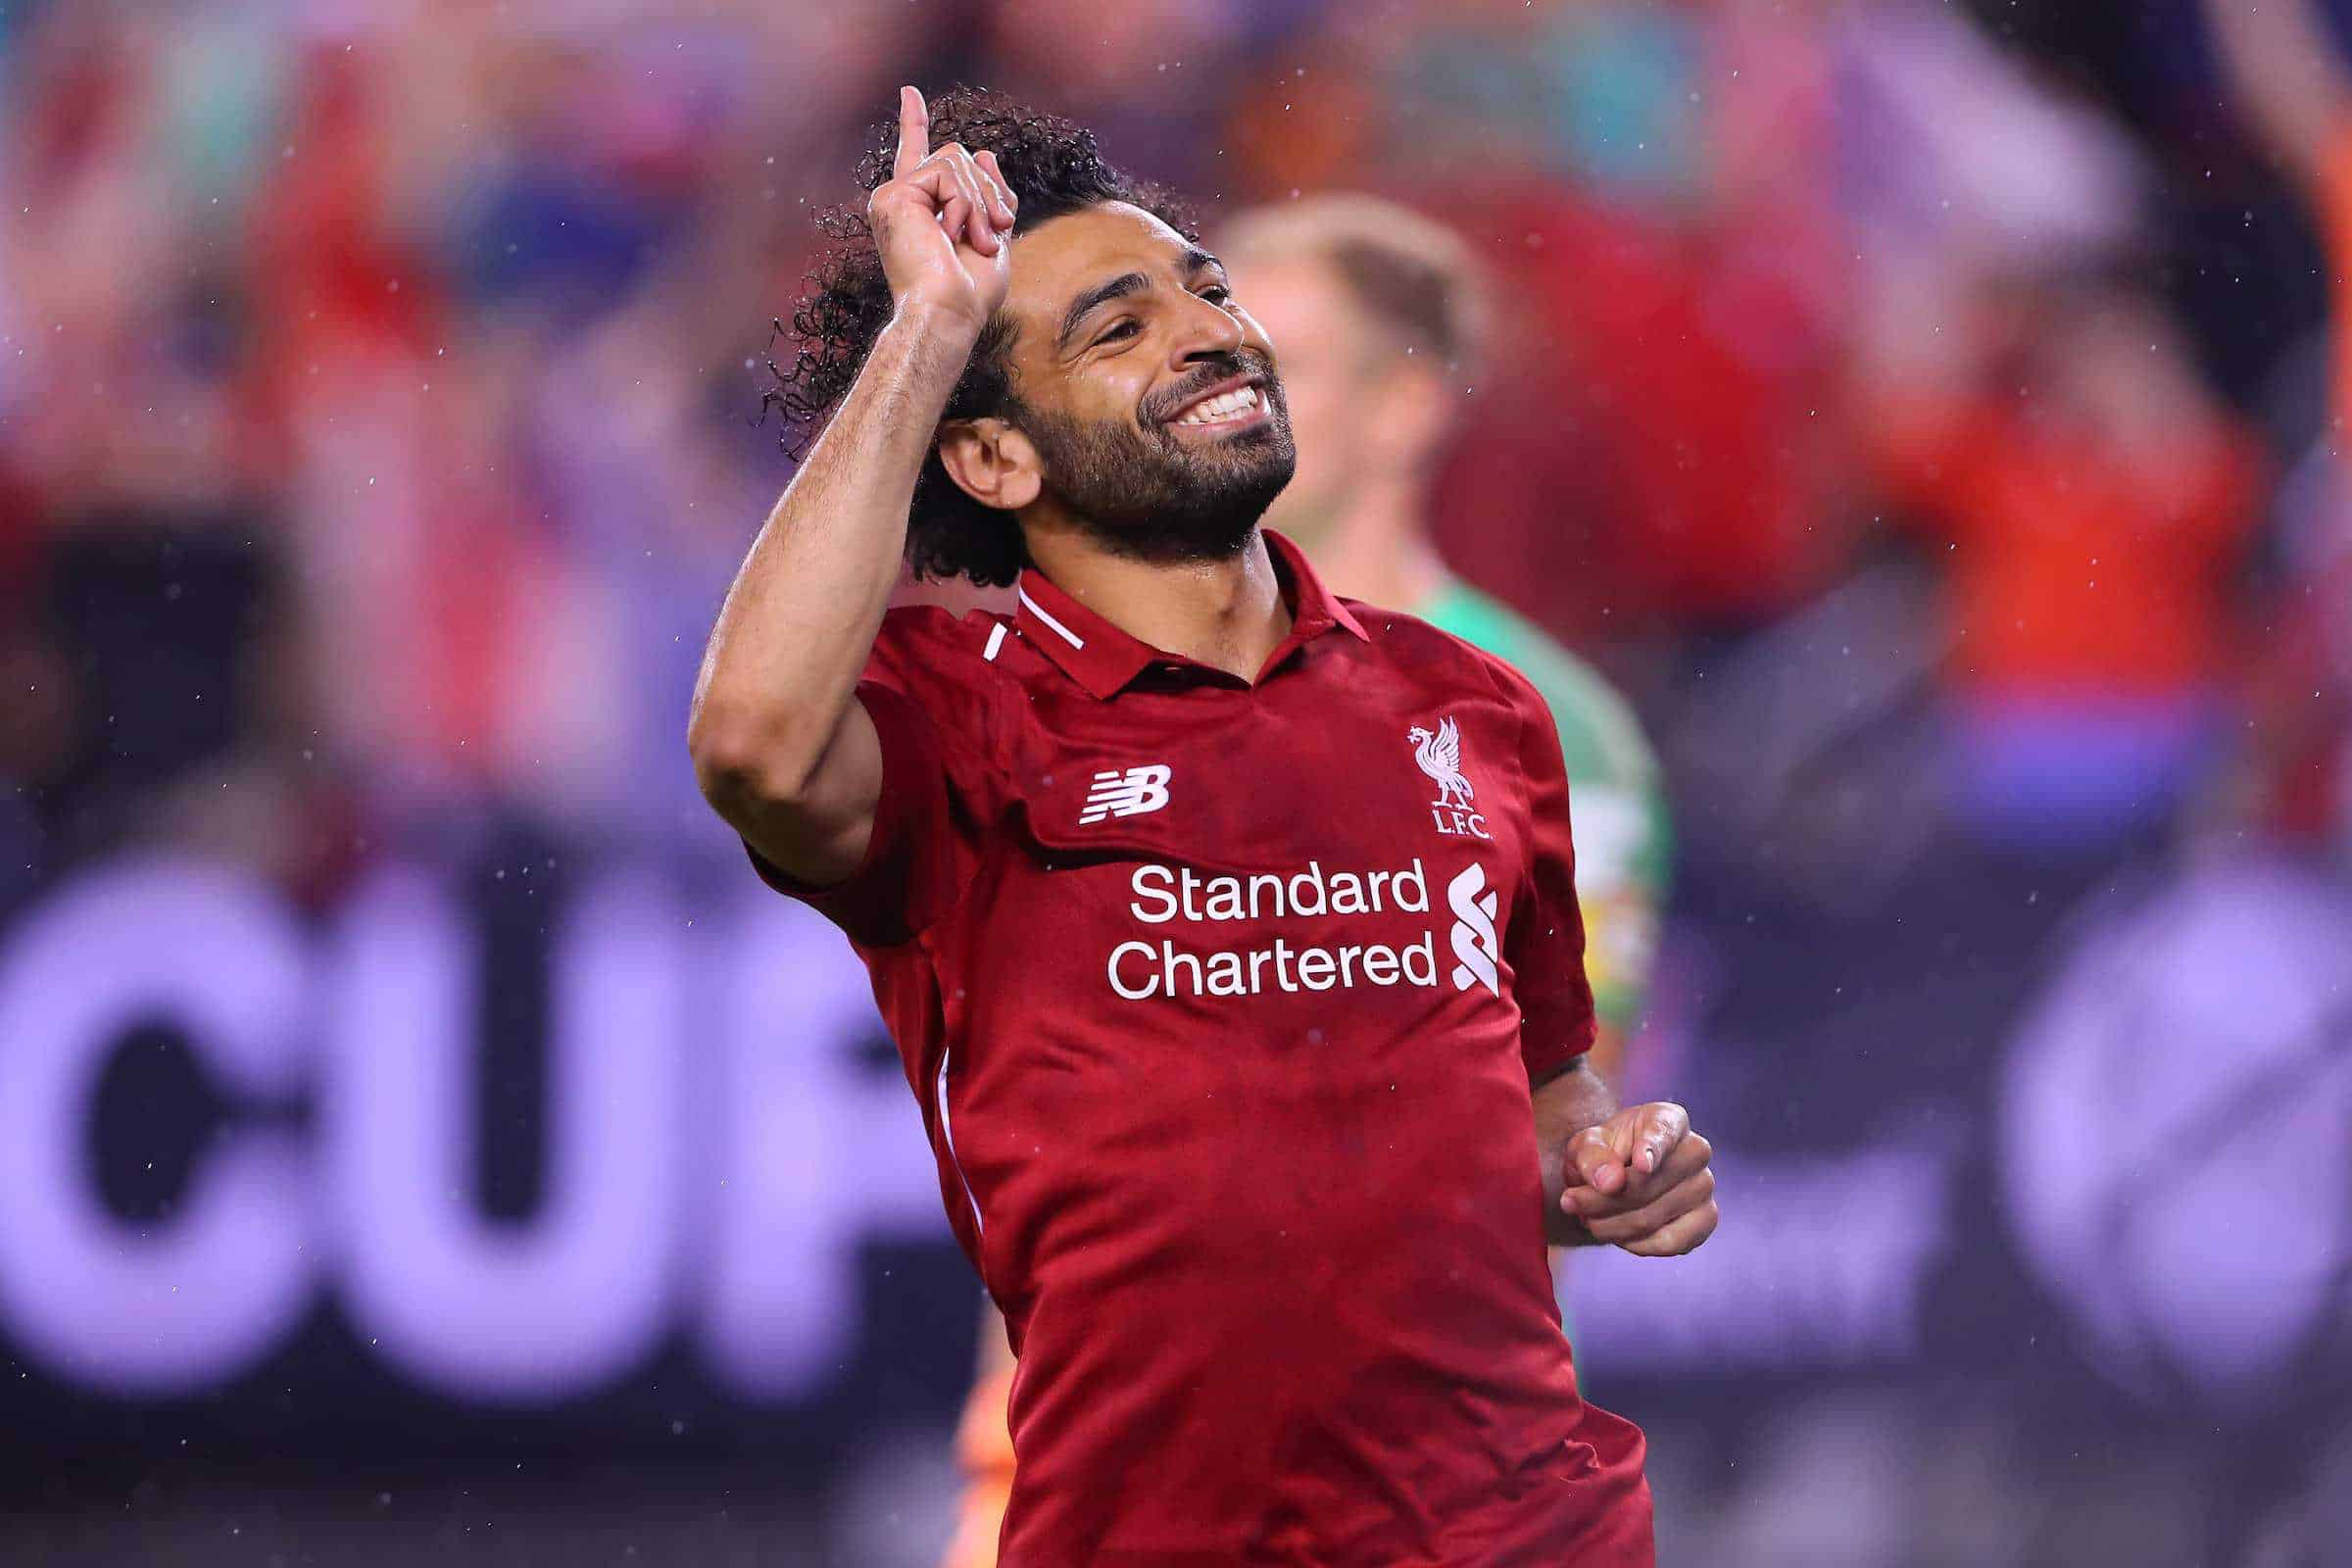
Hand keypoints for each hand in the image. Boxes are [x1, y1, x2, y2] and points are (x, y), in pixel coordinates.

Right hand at [868, 86, 1017, 332]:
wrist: (947, 314)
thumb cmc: (969, 292)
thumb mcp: (992, 235)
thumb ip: (988, 196)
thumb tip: (985, 152)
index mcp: (919, 210)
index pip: (917, 157)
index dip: (913, 123)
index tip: (909, 92)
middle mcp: (900, 200)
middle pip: (958, 157)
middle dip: (987, 192)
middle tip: (992, 235)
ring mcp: (893, 197)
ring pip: (956, 159)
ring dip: (979, 201)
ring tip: (976, 240)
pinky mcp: (894, 195)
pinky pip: (947, 172)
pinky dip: (964, 202)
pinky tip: (953, 234)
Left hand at [1558, 1102, 1715, 1256]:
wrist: (1616, 1177)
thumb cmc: (1604, 1153)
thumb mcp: (1586, 1146)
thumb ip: (1592, 1157)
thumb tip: (1610, 1182)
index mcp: (1669, 1119)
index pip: (1663, 1132)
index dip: (1652, 1149)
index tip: (1640, 1164)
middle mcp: (1695, 1150)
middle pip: (1647, 1185)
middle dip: (1602, 1201)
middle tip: (1570, 1202)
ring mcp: (1704, 1186)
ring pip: (1653, 1216)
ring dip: (1611, 1226)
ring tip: (1587, 1219)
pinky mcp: (1706, 1220)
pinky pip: (1671, 1242)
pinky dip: (1636, 1244)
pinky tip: (1618, 1235)